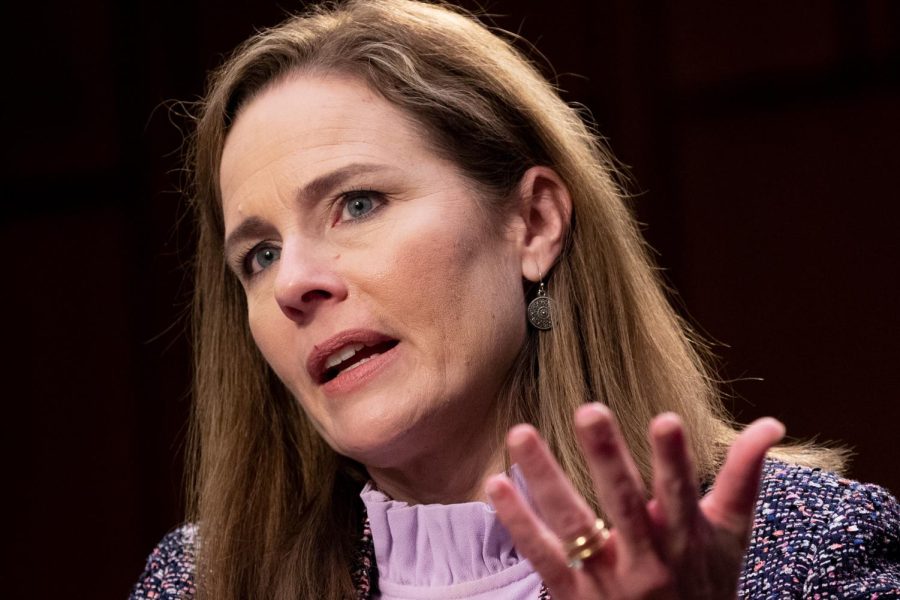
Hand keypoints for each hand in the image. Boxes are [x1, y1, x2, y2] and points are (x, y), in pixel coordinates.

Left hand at [486, 404, 784, 598]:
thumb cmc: (706, 586)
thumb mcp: (730, 537)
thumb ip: (744, 478)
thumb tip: (772, 424)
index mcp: (685, 539)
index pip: (680, 493)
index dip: (675, 459)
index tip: (665, 419)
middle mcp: (647, 560)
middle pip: (624, 503)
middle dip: (607, 458)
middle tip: (589, 410)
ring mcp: (606, 579)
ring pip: (572, 524)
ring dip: (544, 477)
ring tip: (520, 433)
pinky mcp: (572, 595)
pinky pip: (541, 556)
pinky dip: (518, 521)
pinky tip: (495, 484)